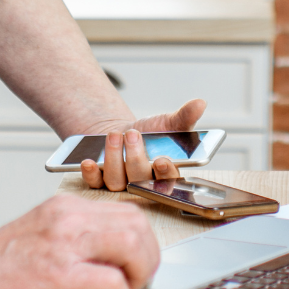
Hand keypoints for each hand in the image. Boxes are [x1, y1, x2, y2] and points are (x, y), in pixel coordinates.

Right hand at [0, 195, 159, 288]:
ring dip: (137, 276)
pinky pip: (113, 284)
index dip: (142, 243)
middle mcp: (69, 219)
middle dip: (147, 259)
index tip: (134, 265)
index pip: (129, 213)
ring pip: (134, 247)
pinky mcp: (61, 275)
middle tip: (134, 283)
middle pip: (139, 226)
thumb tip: (115, 259)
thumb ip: (76, 238)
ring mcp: (65, 244)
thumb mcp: (42, 233)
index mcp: (67, 208)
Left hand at [78, 98, 206, 189]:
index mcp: (164, 173)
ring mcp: (120, 184)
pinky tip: (88, 161)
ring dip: (114, 159)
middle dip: (135, 158)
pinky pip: (94, 183)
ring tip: (114, 136)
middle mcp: (142, 183)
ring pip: (117, 182)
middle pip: (140, 180)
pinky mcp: (100, 181)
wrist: (122, 134)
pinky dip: (91, 173)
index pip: (168, 181)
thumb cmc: (149, 134)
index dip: (165, 174)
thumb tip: (200, 103)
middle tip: (132, 134)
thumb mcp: (167, 124)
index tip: (162, 160)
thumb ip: (184, 117)